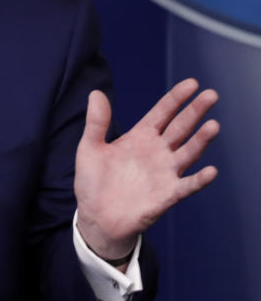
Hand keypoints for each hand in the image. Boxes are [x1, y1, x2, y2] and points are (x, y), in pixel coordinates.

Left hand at [74, 79, 219, 261]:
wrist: (95, 217)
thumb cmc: (93, 181)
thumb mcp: (89, 148)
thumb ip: (96, 122)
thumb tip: (96, 93)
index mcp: (140, 137)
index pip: (162, 113)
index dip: (176, 98)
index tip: (192, 83)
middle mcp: (157, 152)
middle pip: (180, 127)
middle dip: (195, 111)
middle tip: (211, 95)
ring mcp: (164, 172)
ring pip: (188, 153)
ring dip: (201, 140)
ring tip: (212, 126)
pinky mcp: (166, 195)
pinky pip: (187, 186)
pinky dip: (199, 179)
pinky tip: (210, 171)